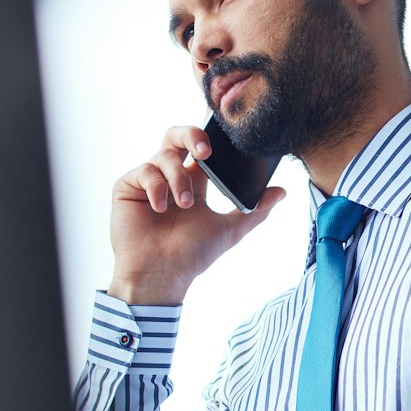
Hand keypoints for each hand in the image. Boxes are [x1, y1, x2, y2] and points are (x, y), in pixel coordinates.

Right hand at [109, 124, 286, 304]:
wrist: (161, 275)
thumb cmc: (191, 256)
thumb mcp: (229, 230)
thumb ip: (255, 210)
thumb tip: (282, 192)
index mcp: (193, 182)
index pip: (200, 149)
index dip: (210, 141)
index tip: (223, 144)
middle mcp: (169, 177)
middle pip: (177, 137)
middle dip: (192, 136)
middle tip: (206, 152)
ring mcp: (148, 181)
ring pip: (164, 156)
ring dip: (178, 179)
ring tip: (184, 205)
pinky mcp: (127, 187)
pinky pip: (144, 172)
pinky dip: (156, 187)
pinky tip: (161, 208)